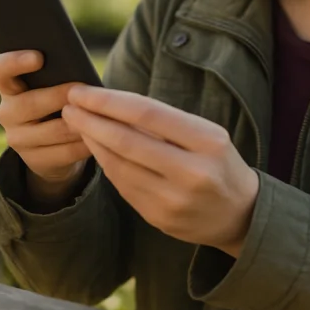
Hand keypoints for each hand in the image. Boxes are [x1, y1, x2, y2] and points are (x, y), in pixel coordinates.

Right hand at [0, 51, 91, 203]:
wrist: (51, 147)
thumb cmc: (56, 103)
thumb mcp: (51, 87)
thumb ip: (57, 76)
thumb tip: (81, 74)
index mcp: (8, 86)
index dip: (15, 61)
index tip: (39, 57)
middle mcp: (7, 113)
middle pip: (30, 103)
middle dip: (60, 96)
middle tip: (84, 92)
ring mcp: (17, 139)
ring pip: (53, 130)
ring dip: (79, 122)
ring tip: (98, 115)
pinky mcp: (34, 160)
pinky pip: (64, 152)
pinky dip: (85, 144)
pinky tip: (99, 137)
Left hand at [61, 85, 259, 257]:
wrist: (240, 214)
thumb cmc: (218, 162)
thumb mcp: (206, 135)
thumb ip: (164, 123)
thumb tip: (110, 102)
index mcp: (208, 141)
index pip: (147, 113)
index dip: (109, 100)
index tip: (82, 91)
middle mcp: (192, 172)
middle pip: (127, 140)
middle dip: (91, 120)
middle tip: (69, 104)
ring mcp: (174, 200)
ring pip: (119, 165)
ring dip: (92, 141)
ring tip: (76, 122)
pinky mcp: (159, 218)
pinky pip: (122, 185)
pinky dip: (105, 163)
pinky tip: (94, 147)